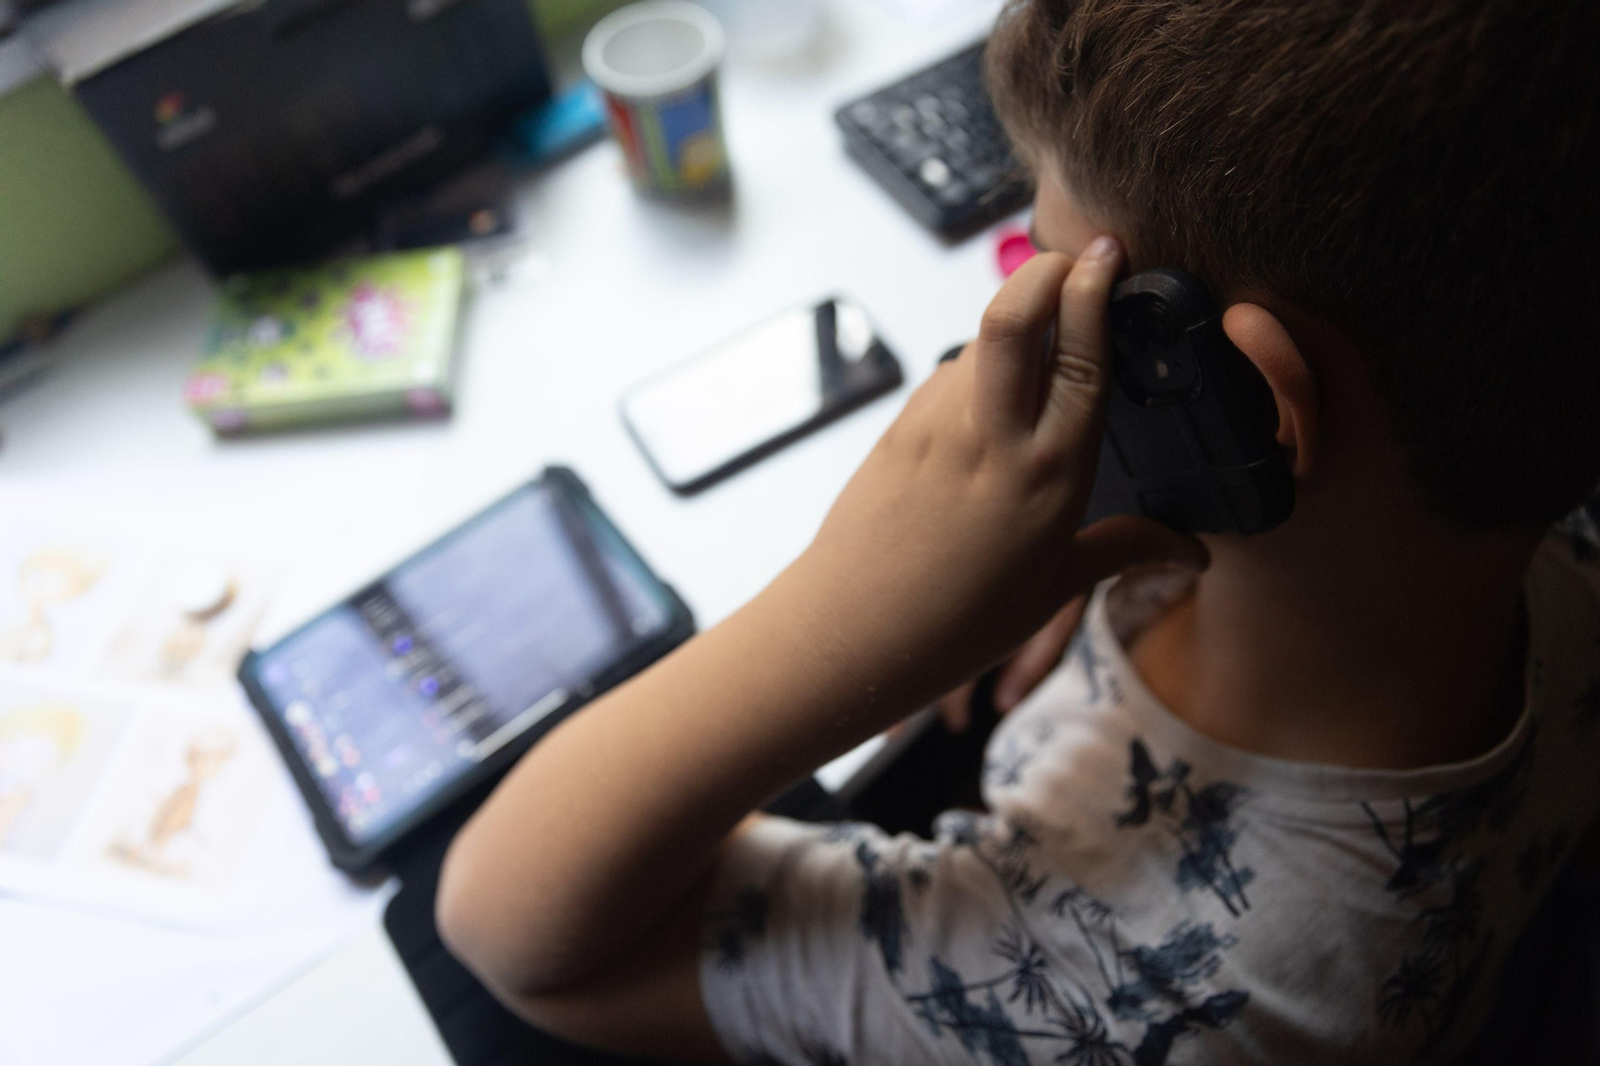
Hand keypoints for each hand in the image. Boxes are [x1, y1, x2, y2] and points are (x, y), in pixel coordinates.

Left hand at [787, 240, 1207, 712]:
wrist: (848, 636)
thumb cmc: (956, 624)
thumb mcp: (1053, 591)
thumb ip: (1125, 550)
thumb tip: (1194, 553)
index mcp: (1049, 474)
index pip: (1080, 353)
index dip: (1094, 291)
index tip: (1110, 252)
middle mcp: (991, 436)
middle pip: (1013, 313)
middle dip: (1045, 268)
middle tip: (1073, 259)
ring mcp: (935, 425)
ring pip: (978, 342)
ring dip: (1011, 322)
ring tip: (1041, 334)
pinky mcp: (898, 429)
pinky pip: (947, 379)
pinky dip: (977, 369)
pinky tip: (991, 400)